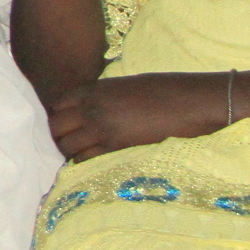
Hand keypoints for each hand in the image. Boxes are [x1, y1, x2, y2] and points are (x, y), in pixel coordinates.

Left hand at [46, 71, 226, 160]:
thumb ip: (108, 96)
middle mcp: (93, 107)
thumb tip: (99, 108)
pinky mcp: (115, 147)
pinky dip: (85, 163)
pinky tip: (98, 164)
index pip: (59, 104)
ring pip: (66, 146)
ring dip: (71, 152)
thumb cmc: (169, 91)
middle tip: (75, 145)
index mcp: (97, 88)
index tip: (73, 126)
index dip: (63, 116)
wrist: (193, 102)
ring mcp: (102, 127)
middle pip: (56, 126)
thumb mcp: (130, 86)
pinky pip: (85, 159)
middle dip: (61, 136)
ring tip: (86, 157)